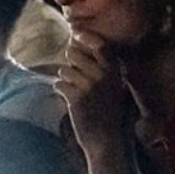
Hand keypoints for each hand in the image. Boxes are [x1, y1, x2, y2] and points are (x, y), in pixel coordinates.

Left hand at [55, 29, 128, 158]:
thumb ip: (103, 69)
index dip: (86, 37)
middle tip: (77, 78)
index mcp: (115, 72)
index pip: (100, 44)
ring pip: (64, 69)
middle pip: (73, 53)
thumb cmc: (108, 112)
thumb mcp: (114, 88)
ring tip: (77, 93)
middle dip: (70, 62)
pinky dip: (61, 90)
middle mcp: (104, 75)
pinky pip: (58, 84)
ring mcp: (90, 86)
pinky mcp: (77, 97)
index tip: (76, 32)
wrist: (107, 140)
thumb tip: (81, 47)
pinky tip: (72, 101)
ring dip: (66, 79)